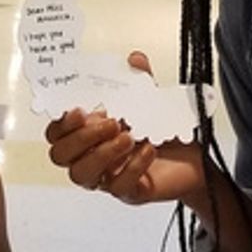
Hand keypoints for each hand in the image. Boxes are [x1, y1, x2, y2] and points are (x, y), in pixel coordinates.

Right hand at [44, 53, 206, 205]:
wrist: (195, 158)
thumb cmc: (163, 132)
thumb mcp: (149, 101)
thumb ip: (139, 80)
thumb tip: (134, 59)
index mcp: (89, 135)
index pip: (56, 134)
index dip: (61, 124)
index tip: (80, 110)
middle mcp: (92, 157)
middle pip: (60, 155)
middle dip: (81, 137)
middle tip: (112, 122)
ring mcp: (107, 178)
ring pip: (81, 174)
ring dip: (101, 153)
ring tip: (128, 137)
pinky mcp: (129, 192)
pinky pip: (119, 186)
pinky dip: (134, 165)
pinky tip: (149, 149)